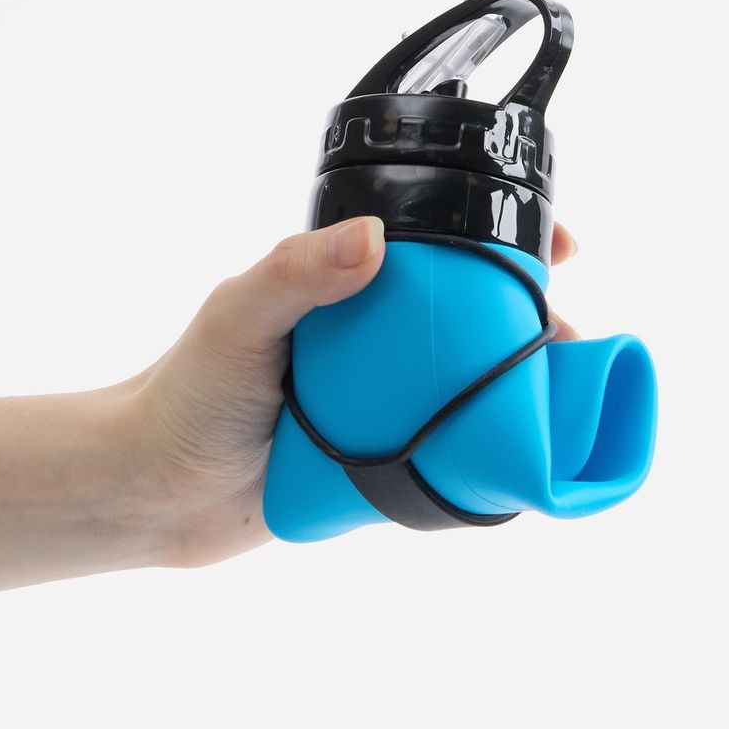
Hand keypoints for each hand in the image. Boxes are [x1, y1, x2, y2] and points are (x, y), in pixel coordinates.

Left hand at [130, 217, 579, 567]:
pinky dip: (486, 440)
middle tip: (570, 335)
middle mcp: (372, 336)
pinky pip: (447, 439)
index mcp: (347, 285)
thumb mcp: (238, 318)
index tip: (557, 243)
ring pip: (468, 377)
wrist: (158, 491)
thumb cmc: (188, 393)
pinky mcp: (381, 452)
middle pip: (469, 312)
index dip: (501, 237)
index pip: (438, 244)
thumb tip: (374, 238)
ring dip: (518, 381)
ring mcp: (381, 396)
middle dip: (528, 314)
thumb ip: (295, 273)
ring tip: (563, 396)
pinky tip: (521, 448)